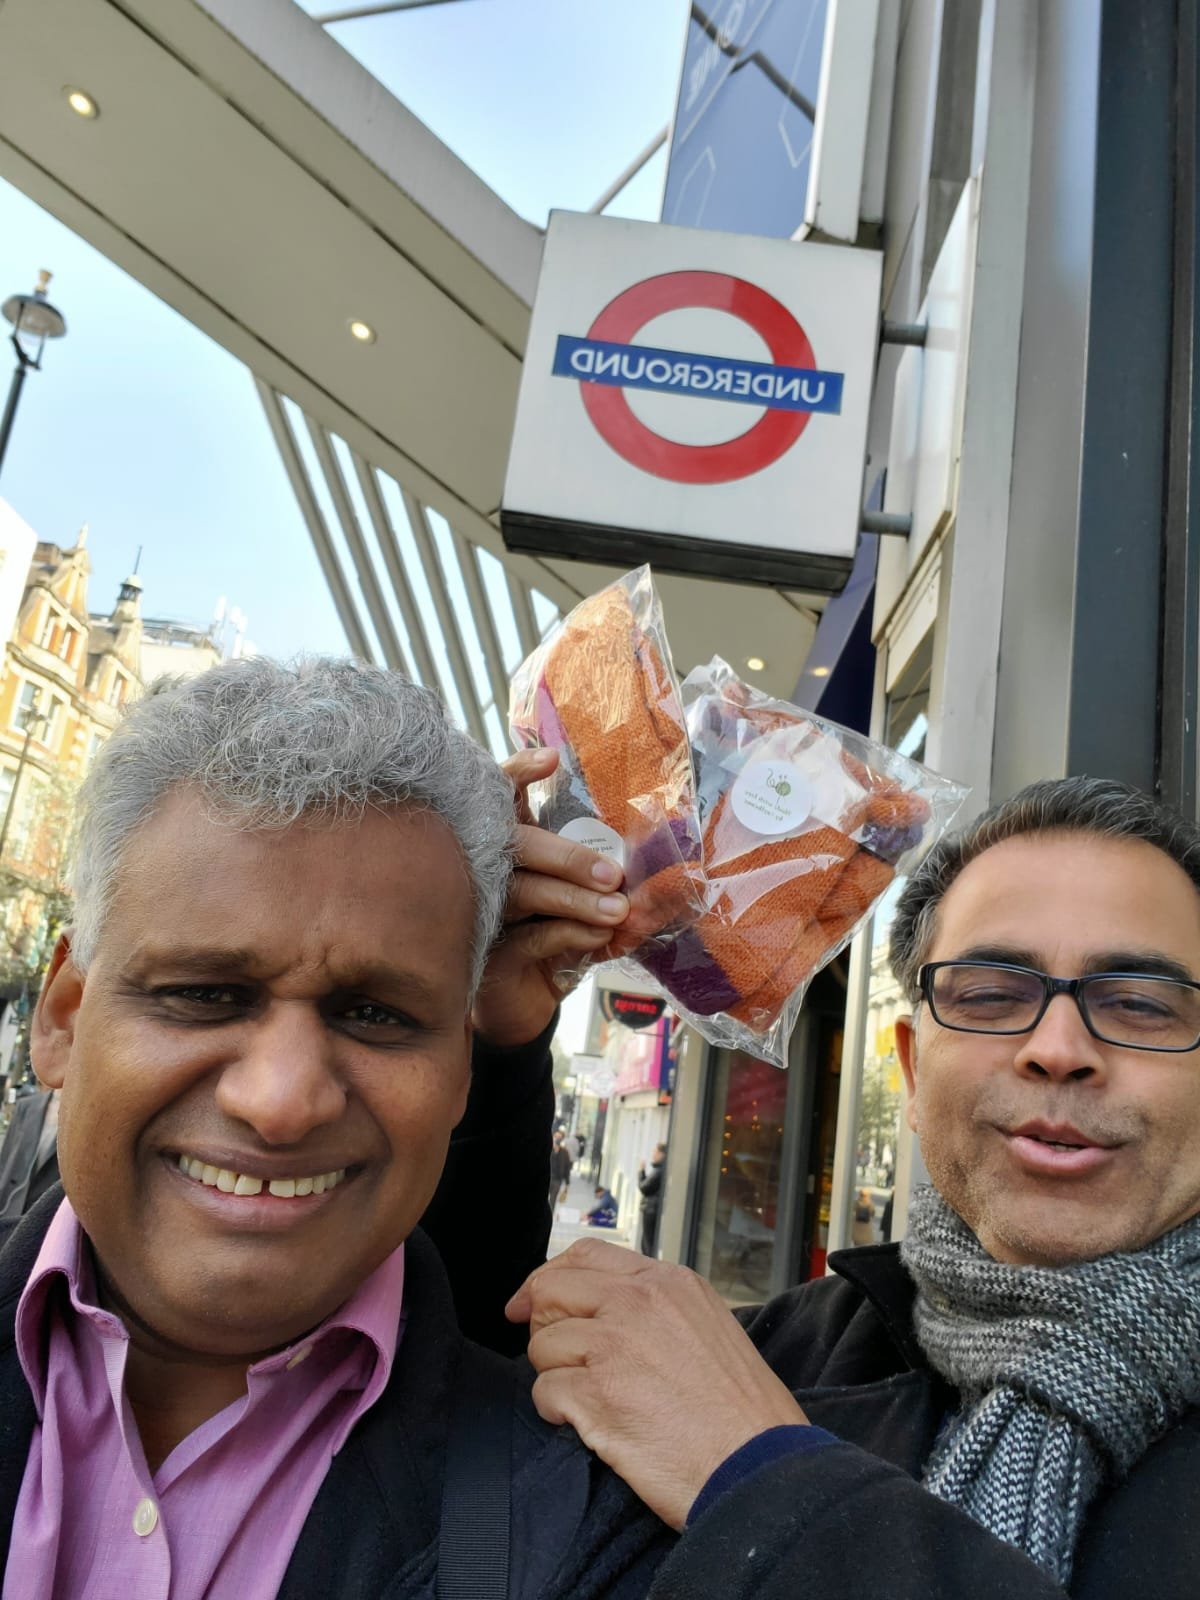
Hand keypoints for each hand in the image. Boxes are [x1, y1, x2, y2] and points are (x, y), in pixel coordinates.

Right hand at [471, 748, 629, 1047]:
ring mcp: (485, 911)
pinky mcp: (490, 953)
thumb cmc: (556, 938)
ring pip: (526, 892)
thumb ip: (604, 878)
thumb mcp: (581, 901)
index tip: (551, 760)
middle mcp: (491, 871)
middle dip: (567, 856)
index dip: (518, 773)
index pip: (502, 796)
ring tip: (619, 911)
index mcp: (513, 846)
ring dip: (577, 900)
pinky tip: (600, 935)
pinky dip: (571, 933)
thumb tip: (659, 870)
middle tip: (612, 874)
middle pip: (517, 845)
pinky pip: (531, 936)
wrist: (526, 1004)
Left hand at [505, 1238, 809, 1529]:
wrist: (757, 1467)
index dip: (549, 1278)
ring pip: (541, 1344)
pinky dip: (557, 1413)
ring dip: (555, 1375)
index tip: (530, 1302)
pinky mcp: (596, 1395)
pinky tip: (589, 1425)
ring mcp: (614, 1346)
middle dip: (544, 1326)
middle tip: (561, 1359)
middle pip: (550, 1291)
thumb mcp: (708, 1326)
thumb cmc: (742, 1411)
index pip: (586, 1254)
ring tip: (591, 1400)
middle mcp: (636, 1303)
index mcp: (666, 1283)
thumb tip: (602, 1306)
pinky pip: (544, 1393)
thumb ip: (655, 1307)